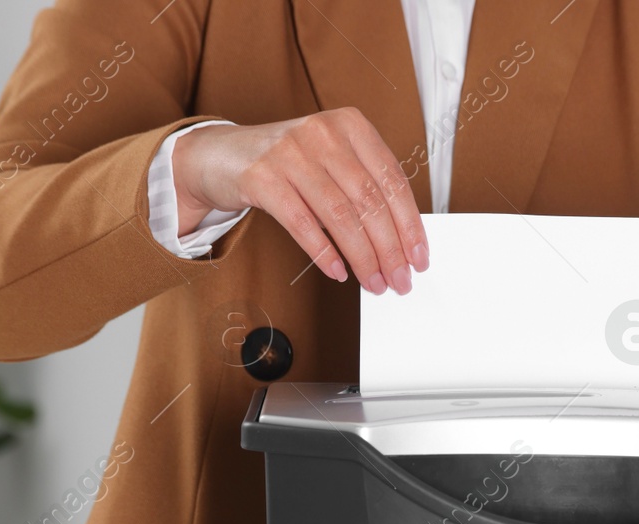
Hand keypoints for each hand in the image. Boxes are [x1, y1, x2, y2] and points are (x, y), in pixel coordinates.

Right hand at [173, 108, 427, 294]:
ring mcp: (290, 152)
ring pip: (340, 215)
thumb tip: (399, 240)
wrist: (220, 156)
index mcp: (349, 125)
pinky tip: (338, 272)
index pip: (392, 179)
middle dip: (390, 249)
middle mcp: (322, 133)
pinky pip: (301, 223)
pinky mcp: (262, 176)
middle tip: (399, 279)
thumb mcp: (329, 161)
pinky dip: (324, 253)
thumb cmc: (284, 163)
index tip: (418, 257)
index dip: (410, 224)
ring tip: (374, 283)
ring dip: (362, 257)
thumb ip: (362, 187)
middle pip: (369, 200)